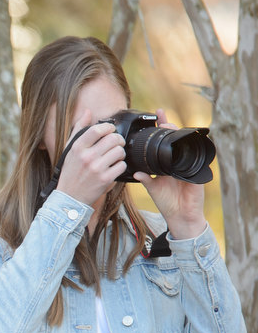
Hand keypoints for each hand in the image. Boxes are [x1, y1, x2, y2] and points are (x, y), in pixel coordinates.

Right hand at [55, 110, 125, 207]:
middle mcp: (87, 157)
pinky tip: (113, 168)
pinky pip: (121, 166)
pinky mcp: (105, 180)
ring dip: (120, 154)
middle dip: (118, 140)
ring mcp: (96, 169)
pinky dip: (120, 166)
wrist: (69, 197)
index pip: (98, 129)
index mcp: (78, 148)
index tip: (110, 130)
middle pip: (113, 139)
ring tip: (114, 157)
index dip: (109, 127)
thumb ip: (78, 130)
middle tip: (116, 144)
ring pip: (119, 151)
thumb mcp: (69, 150)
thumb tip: (87, 112)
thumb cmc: (70, 172)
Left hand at [132, 108, 207, 239]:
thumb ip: (145, 179)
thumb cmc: (167, 202)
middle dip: (169, 126)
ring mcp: (188, 165)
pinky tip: (184, 140)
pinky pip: (195, 157)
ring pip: (185, 144)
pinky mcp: (196, 171)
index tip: (155, 117)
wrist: (181, 216)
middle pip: (175, 139)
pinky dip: (190, 149)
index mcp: (167, 164)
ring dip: (178, 134)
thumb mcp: (153, 189)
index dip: (160, 130)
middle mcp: (178, 162)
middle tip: (161, 117)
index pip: (164, 143)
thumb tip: (135, 171)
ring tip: (169, 125)